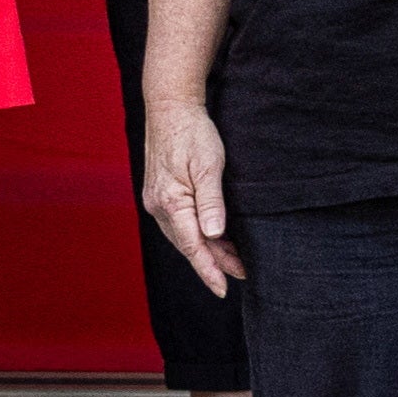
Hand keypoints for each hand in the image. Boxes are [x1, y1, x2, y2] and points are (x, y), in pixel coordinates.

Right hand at [141, 96, 244, 294]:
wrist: (169, 107)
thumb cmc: (193, 132)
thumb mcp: (210, 165)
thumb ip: (211, 202)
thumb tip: (213, 235)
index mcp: (170, 202)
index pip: (194, 246)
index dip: (210, 270)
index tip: (224, 289)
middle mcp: (158, 206)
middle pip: (188, 245)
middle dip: (214, 262)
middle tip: (242, 272)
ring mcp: (155, 200)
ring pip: (183, 236)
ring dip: (207, 248)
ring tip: (232, 258)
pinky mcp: (158, 194)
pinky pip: (178, 223)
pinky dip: (196, 234)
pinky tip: (212, 236)